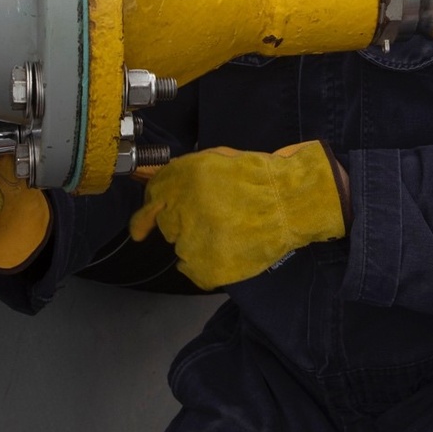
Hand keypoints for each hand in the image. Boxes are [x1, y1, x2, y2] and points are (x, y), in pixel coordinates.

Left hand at [129, 141, 348, 289]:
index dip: (146, 214)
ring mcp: (195, 240)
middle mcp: (184, 208)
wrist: (292, 203)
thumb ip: (186, 174)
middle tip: (214, 221)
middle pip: (167, 226)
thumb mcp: (218, 159)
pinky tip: (225, 253)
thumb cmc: (260, 177)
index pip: (154, 198)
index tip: (140, 228)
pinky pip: (192, 272)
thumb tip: (162, 193)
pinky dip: (204, 267)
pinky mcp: (208, 266)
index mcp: (186, 178)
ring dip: (196, 245)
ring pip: (180, 249)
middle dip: (183, 224)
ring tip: (226, 235)